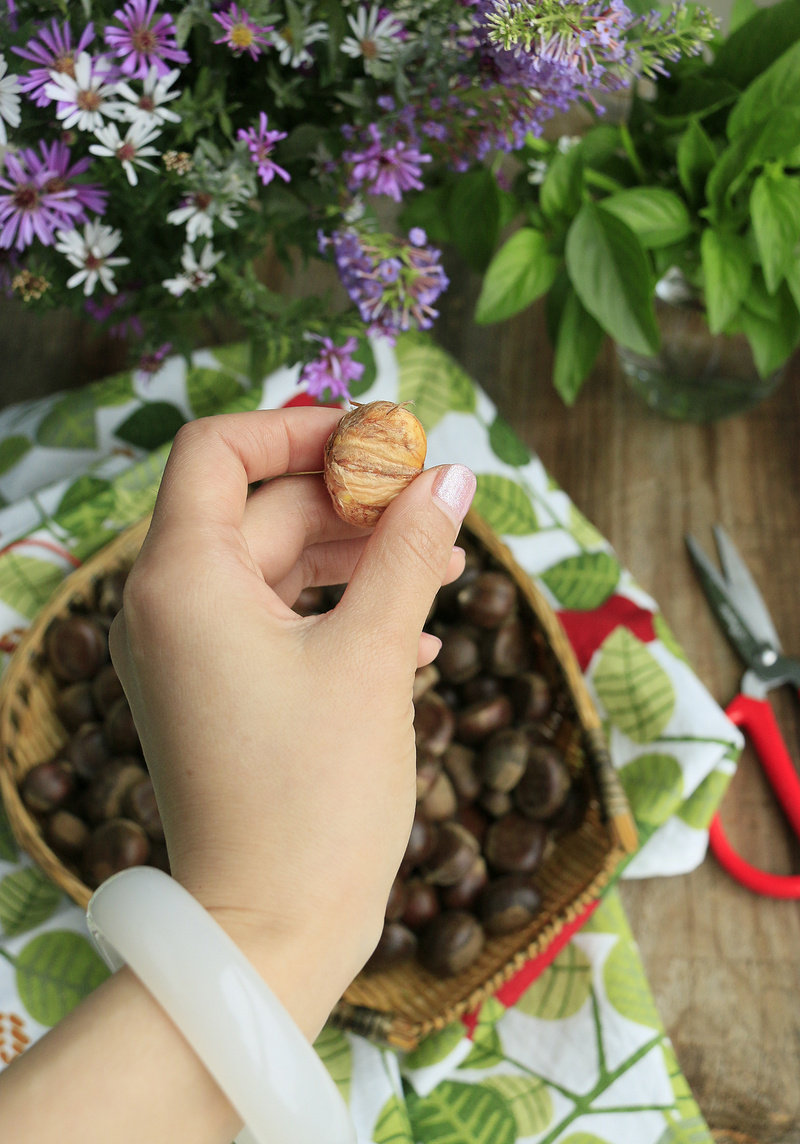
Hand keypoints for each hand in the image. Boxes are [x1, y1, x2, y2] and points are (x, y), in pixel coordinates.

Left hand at [109, 407, 475, 1033]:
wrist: (270, 930)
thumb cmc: (315, 794)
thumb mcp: (374, 654)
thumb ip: (408, 551)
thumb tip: (451, 475)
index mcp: (185, 580)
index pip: (219, 449)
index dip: (300, 428)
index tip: (380, 441)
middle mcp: (171, 607)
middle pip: (263, 506)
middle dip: (354, 499)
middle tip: (437, 505)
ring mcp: (193, 654)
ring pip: (279, 566)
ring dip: (360, 556)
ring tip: (445, 565)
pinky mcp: (220, 694)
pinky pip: (280, 622)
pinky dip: (342, 612)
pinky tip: (417, 638)